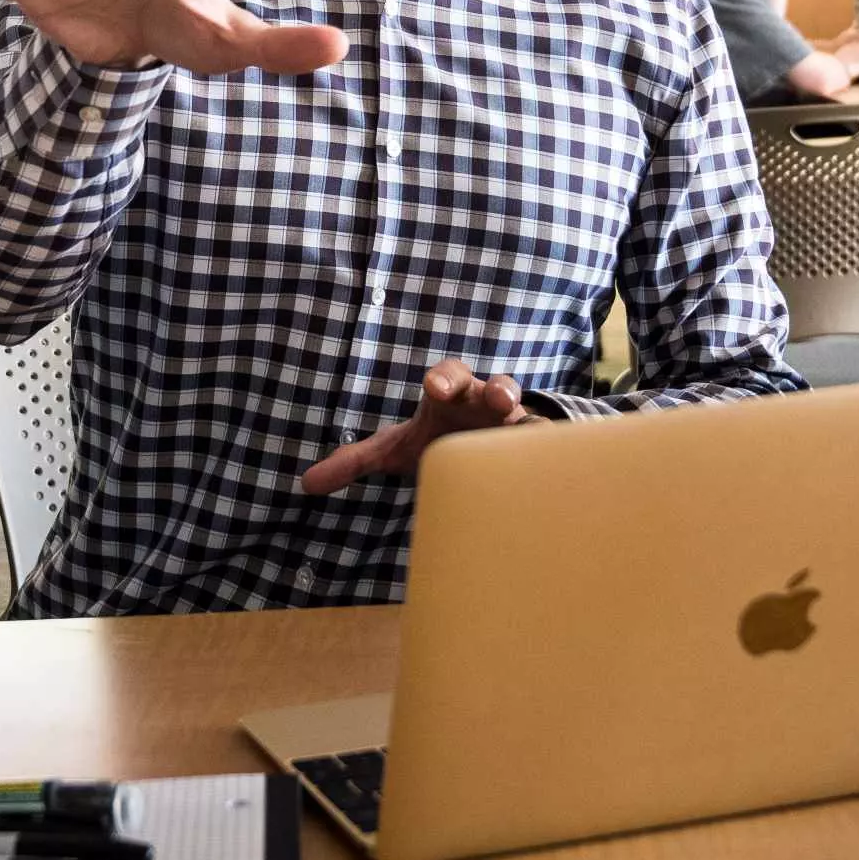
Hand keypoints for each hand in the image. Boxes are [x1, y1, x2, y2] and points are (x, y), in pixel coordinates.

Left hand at [299, 360, 530, 494]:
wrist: (477, 449)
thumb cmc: (433, 440)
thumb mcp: (395, 449)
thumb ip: (354, 462)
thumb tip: (305, 483)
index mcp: (449, 396)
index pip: (446, 376)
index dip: (442, 378)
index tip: (434, 388)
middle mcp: (485, 402)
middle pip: (495, 384)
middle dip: (498, 388)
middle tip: (499, 398)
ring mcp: (514, 424)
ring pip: (527, 411)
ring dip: (529, 418)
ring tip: (529, 427)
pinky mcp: (534, 446)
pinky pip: (547, 443)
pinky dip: (550, 449)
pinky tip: (553, 461)